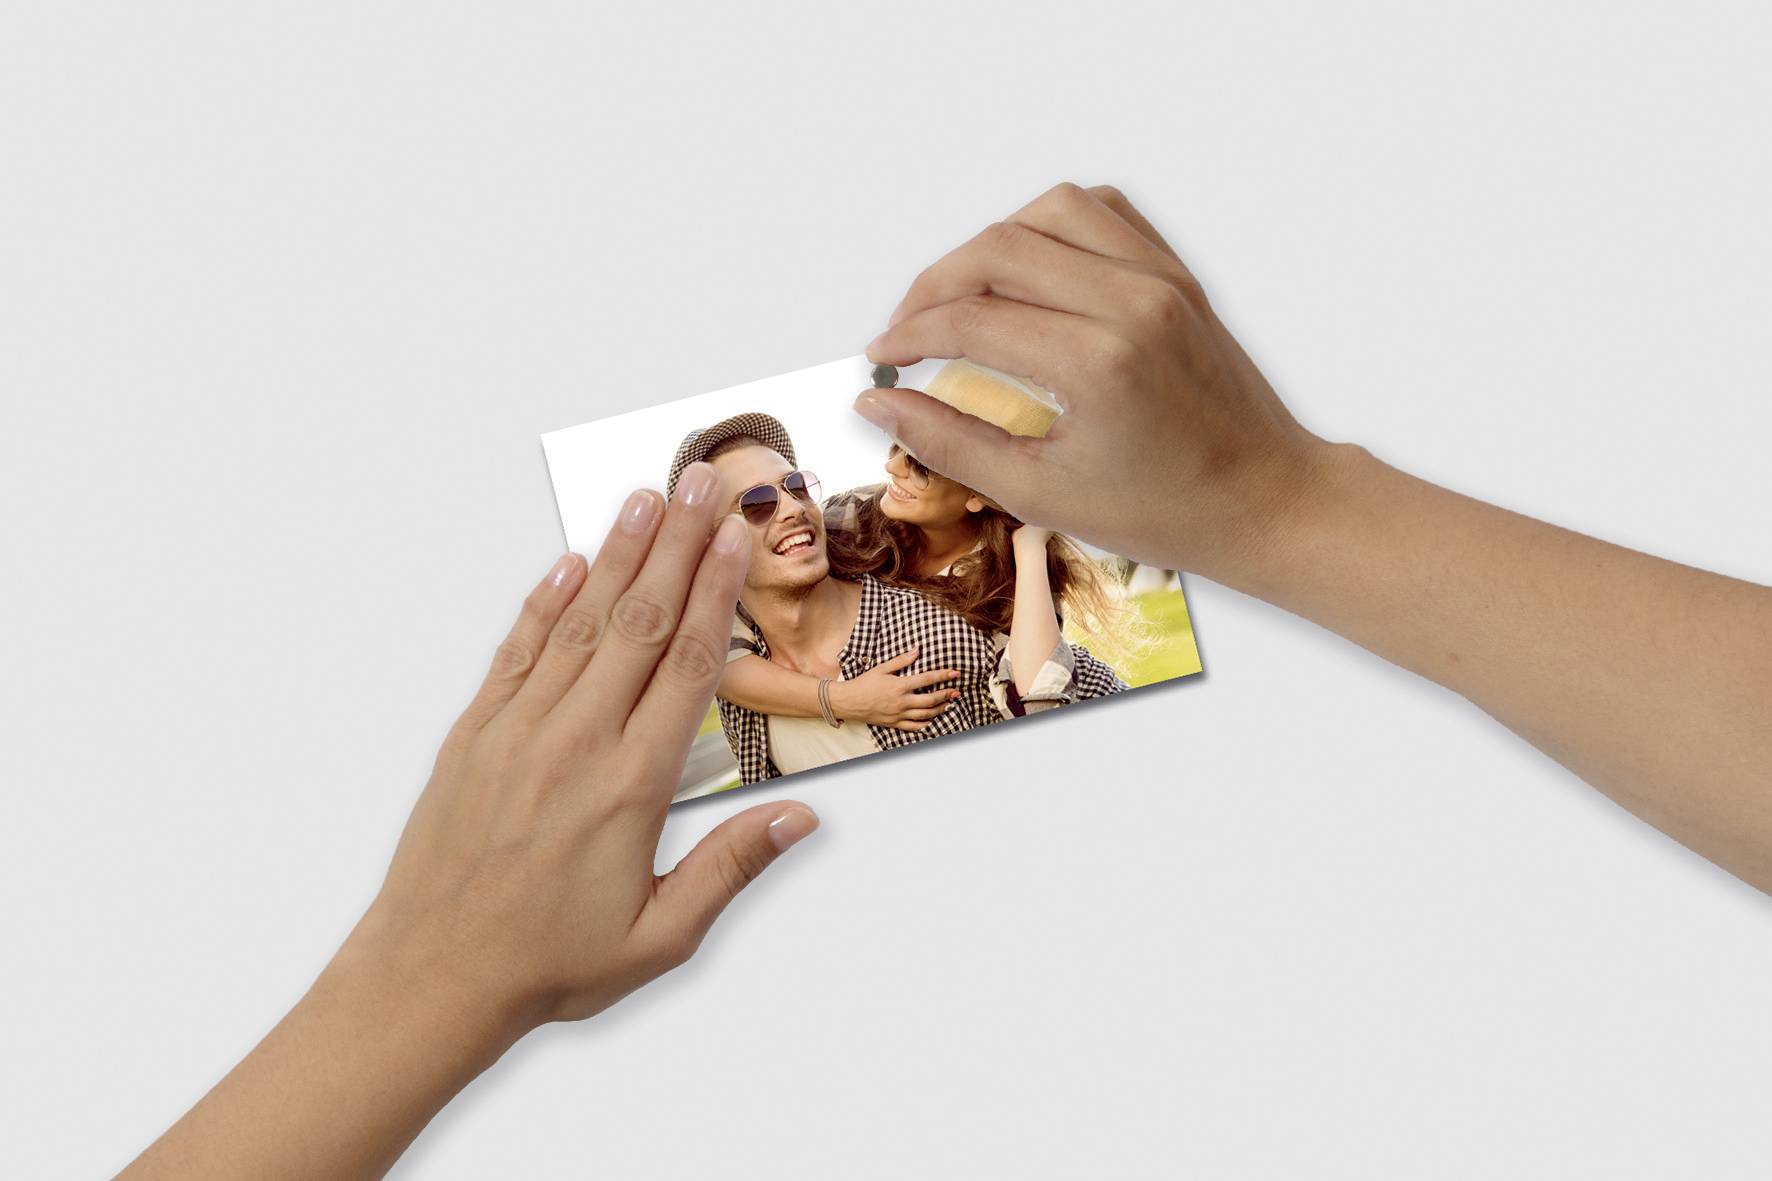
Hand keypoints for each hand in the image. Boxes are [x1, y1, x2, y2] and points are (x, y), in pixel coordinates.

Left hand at [349, 465, 820, 1029]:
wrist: (431, 976)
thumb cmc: (547, 962)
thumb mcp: (660, 936)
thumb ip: (730, 869)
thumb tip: (799, 819)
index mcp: (630, 786)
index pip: (686, 665)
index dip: (715, 592)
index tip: (736, 537)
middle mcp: (575, 742)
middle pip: (639, 622)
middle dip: (676, 545)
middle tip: (701, 483)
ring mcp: (518, 731)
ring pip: (580, 623)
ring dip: (616, 554)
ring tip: (645, 497)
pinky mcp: (473, 735)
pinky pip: (516, 652)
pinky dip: (544, 602)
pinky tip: (569, 562)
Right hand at [828, 645, 961, 731]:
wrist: (848, 701)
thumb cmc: (864, 682)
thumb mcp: (882, 668)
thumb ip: (901, 660)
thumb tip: (917, 650)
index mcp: (900, 686)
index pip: (928, 680)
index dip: (943, 676)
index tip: (956, 673)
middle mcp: (902, 702)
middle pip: (931, 700)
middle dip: (946, 695)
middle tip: (957, 692)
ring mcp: (899, 714)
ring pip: (926, 715)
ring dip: (940, 709)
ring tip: (948, 704)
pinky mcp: (894, 723)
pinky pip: (914, 727)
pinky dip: (925, 724)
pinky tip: (932, 720)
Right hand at [856, 182, 1345, 582]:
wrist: (1265, 499)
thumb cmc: (1167, 510)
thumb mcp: (1042, 494)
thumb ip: (950, 443)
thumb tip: (877, 406)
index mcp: (1097, 363)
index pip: (970, 320)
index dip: (909, 336)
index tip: (880, 361)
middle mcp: (1131, 301)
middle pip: (998, 251)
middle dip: (933, 287)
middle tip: (905, 332)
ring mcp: (1160, 278)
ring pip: (1047, 212)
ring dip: (988, 245)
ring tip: (960, 295)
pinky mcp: (1177, 272)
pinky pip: (1101, 212)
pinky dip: (1050, 224)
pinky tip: (1027, 267)